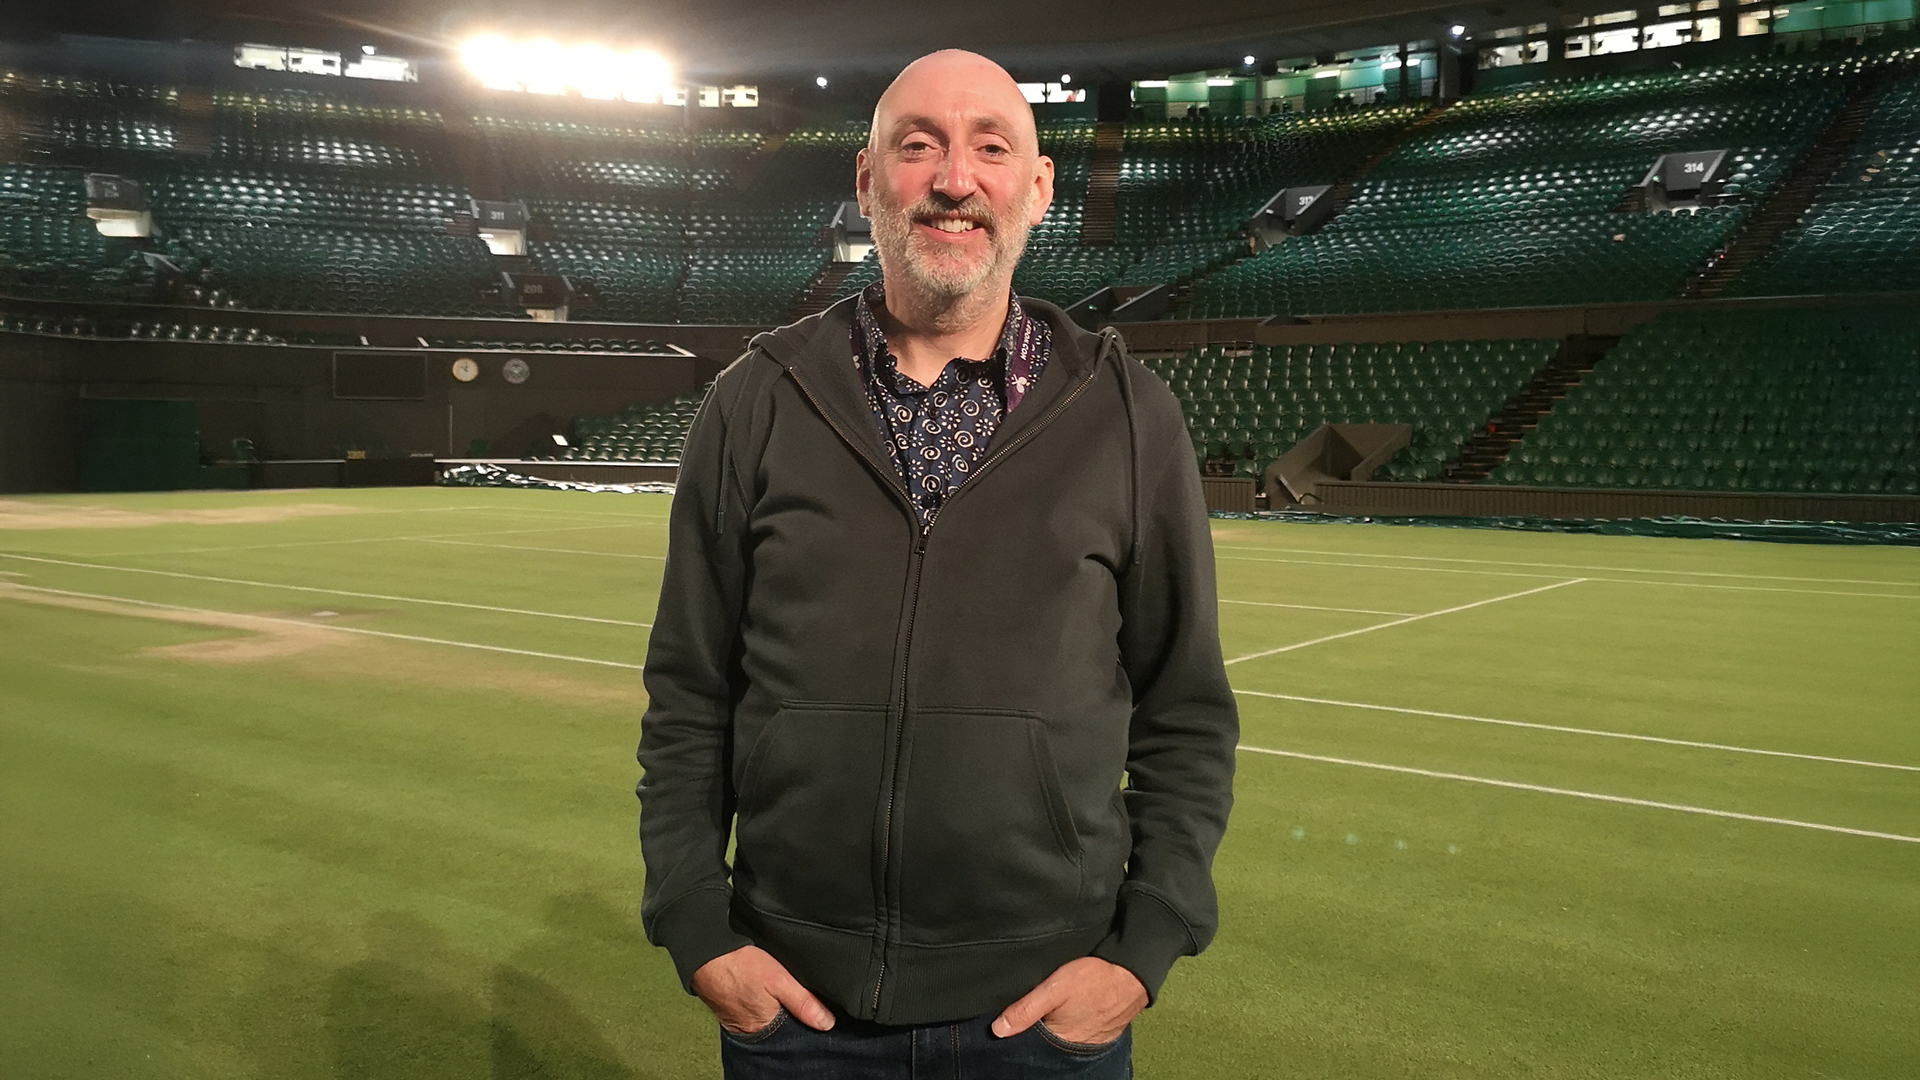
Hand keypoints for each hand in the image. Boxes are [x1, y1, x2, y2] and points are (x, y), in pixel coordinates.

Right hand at [690, 945, 835, 1033]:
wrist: (705, 953)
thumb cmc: (740, 964)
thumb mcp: (779, 979)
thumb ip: (803, 1002)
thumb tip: (827, 1024)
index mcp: (763, 1027)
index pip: (792, 1035)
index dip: (805, 1025)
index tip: (817, 1015)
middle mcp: (749, 1030)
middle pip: (779, 1030)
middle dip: (790, 1019)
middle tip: (797, 1000)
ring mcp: (737, 1021)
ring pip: (766, 1021)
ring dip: (775, 1013)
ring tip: (783, 997)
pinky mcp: (728, 1010)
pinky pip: (751, 1014)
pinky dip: (761, 1007)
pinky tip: (765, 995)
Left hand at [991, 957, 1147, 1044]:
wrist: (1133, 972)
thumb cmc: (1094, 978)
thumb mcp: (1054, 988)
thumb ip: (1026, 1009)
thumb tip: (998, 1030)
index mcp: (1061, 1039)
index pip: (1033, 1042)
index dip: (1023, 1031)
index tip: (1015, 1019)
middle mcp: (1076, 1046)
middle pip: (1049, 1041)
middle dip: (1041, 1029)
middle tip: (1042, 1008)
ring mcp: (1092, 1040)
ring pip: (1065, 1037)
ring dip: (1059, 1025)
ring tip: (1057, 1007)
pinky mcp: (1104, 1032)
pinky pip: (1083, 1032)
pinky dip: (1076, 1024)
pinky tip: (1075, 1010)